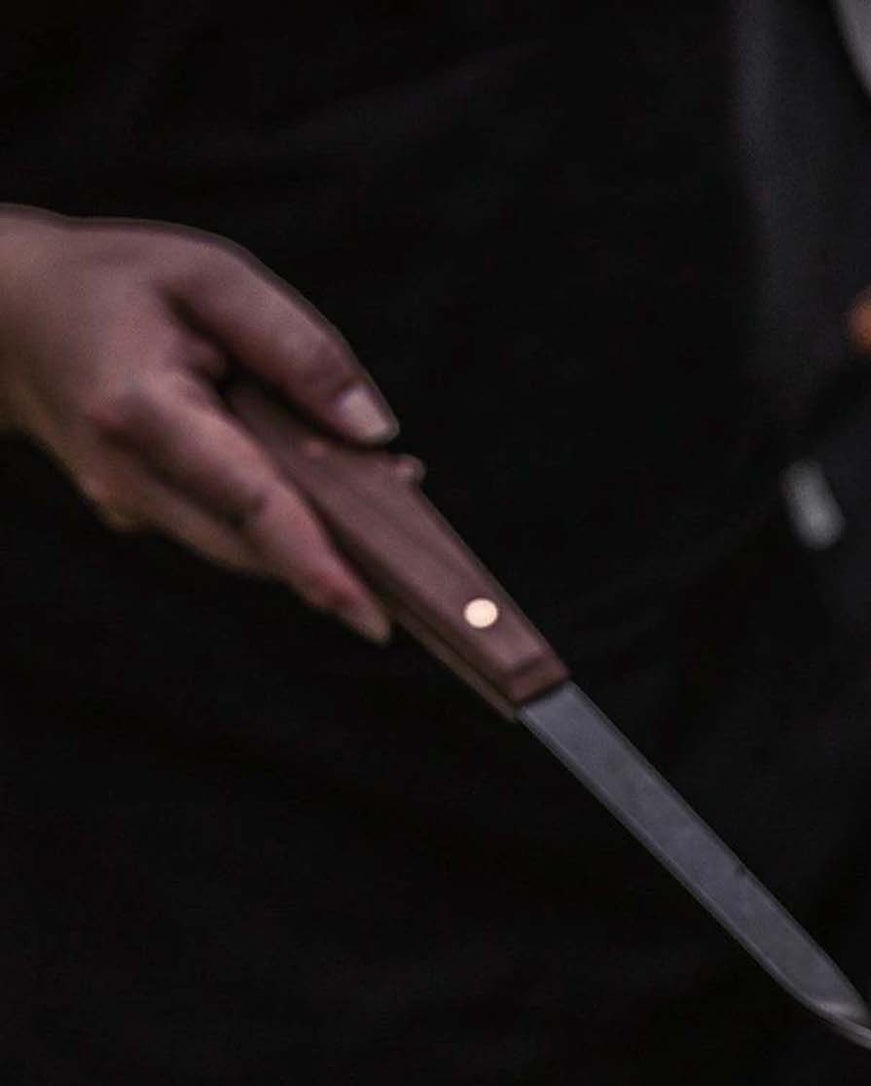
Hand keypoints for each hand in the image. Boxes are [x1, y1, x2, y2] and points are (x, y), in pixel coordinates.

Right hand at [0, 208, 394, 639]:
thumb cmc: (117, 283)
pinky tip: (333, 486)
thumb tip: (375, 432)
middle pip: (256, 544)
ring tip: (386, 498)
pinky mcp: (141, 516)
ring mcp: (129, 506)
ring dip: (322, 538)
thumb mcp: (209, 276)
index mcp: (140, 410)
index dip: (314, 562)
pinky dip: (285, 522)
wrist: (7, 316)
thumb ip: (298, 348)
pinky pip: (229, 533)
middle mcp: (129, 477)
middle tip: (418, 557)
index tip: (371, 613)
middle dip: (341, 558)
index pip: (246, 501)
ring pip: (246, 549)